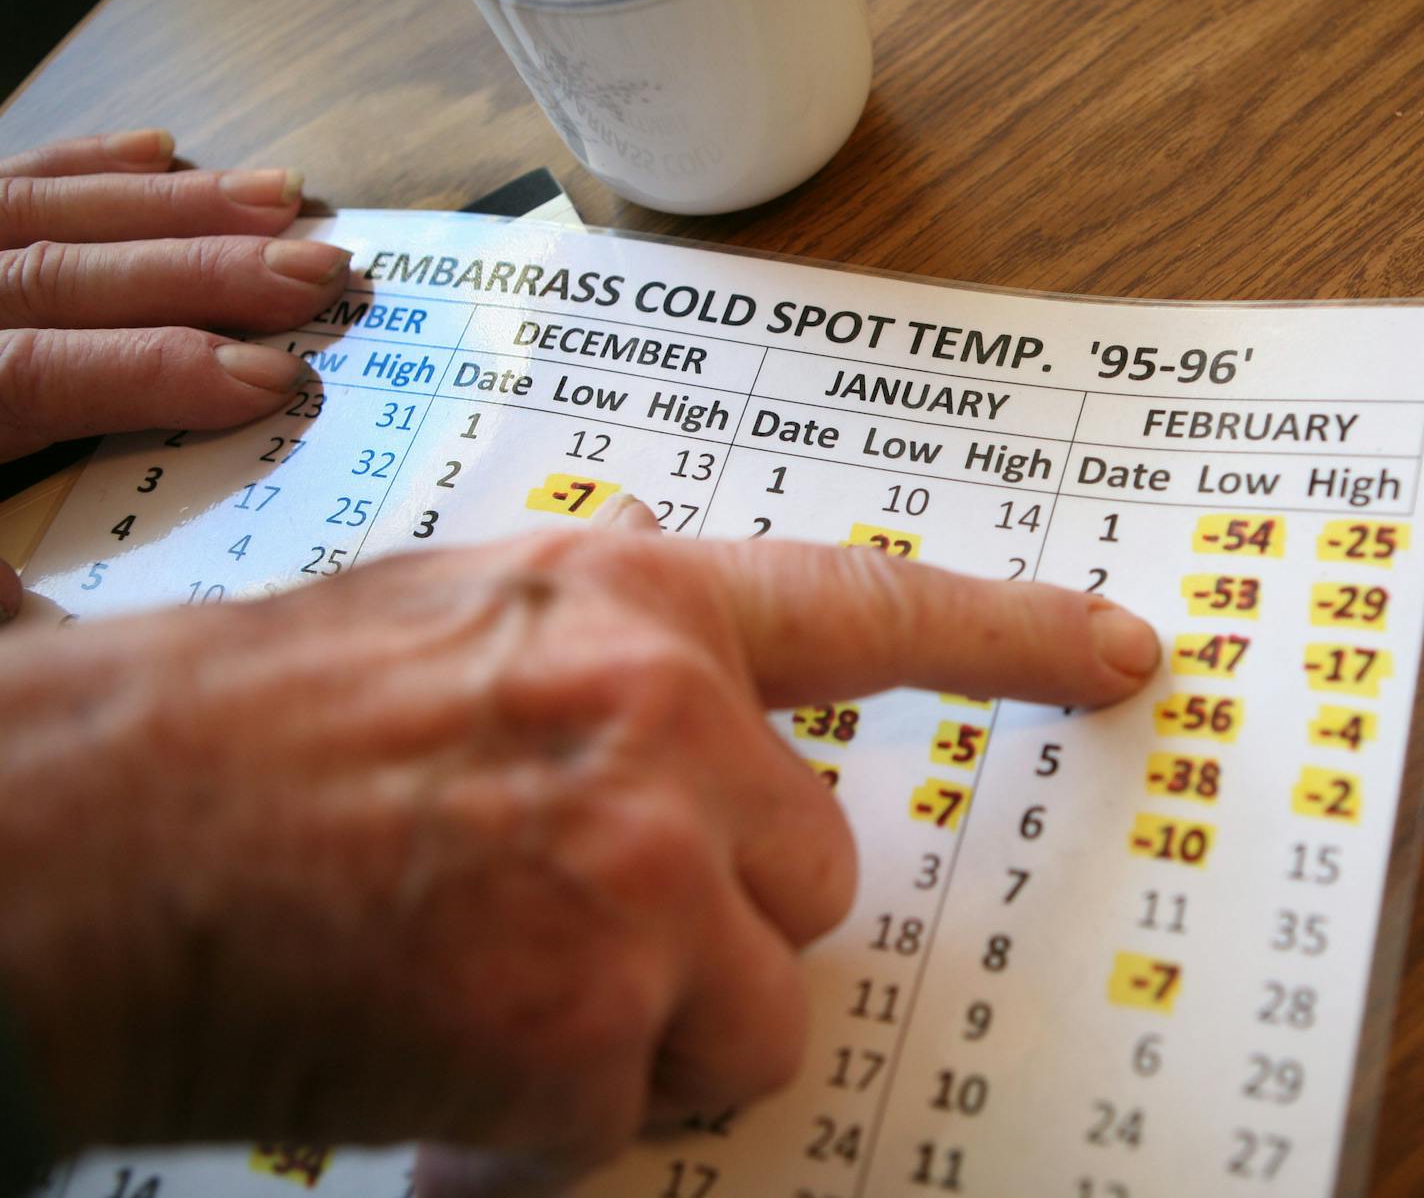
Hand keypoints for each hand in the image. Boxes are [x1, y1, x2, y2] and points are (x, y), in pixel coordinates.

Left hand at [0, 128, 350, 462]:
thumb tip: (102, 606)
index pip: (37, 372)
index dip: (156, 372)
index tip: (273, 379)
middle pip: (63, 275)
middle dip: (204, 270)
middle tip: (316, 272)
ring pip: (46, 212)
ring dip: (175, 205)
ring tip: (280, 198)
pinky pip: (6, 181)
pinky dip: (82, 163)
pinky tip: (158, 152)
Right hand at [0, 511, 1157, 1193]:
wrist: (85, 837)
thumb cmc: (256, 730)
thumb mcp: (456, 627)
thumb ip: (603, 647)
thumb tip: (692, 644)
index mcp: (635, 609)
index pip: (874, 610)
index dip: (1013, 633)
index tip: (1119, 656)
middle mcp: (666, 722)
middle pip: (816, 868)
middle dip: (720, 913)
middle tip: (573, 912)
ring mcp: (644, 872)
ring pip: (756, 1004)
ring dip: (649, 1022)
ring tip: (498, 981)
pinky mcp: (597, 1025)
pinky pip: (644, 1102)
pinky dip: (557, 1110)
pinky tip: (444, 1051)